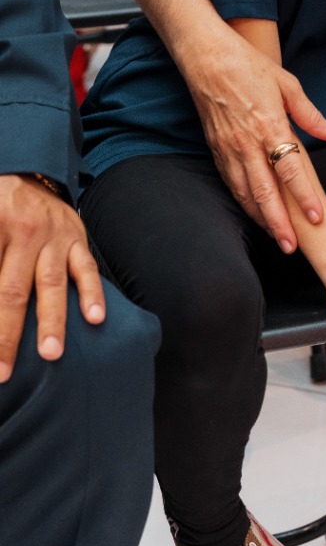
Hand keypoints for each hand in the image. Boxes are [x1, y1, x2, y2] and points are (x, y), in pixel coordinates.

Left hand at [0, 175, 105, 382]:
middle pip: (12, 290)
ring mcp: (56, 236)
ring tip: (51, 353)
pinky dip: (92, 293)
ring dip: (52, 320)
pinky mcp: (77, 238)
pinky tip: (96, 317)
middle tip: (2, 371)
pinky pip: (86, 268)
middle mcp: (25, 232)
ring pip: (51, 283)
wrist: (27, 174)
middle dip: (7, 334)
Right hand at [184, 38, 325, 251]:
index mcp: (269, 125)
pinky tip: (255, 214)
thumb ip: (310, 114)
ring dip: (262, 219)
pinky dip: (244, 203)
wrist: (206, 58)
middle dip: (280, 223)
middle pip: (265, 192)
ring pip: (246, 193)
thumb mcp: (287, 84)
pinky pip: (232, 183)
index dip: (304, 196)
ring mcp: (229, 148)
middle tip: (293, 246)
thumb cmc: (248, 66)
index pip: (291, 170)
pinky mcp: (216, 150)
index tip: (317, 216)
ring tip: (278, 239)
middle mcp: (247, 143)